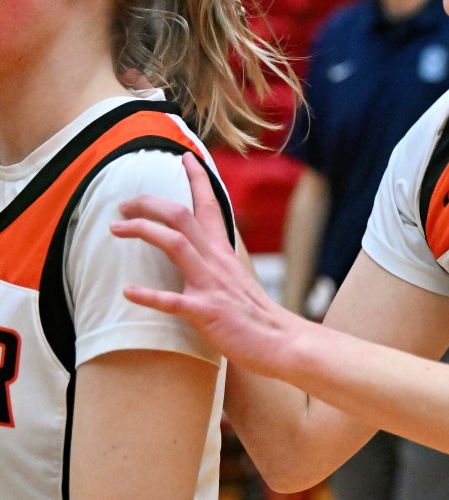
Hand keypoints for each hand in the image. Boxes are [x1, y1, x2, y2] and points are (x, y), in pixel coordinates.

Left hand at [113, 153, 305, 377]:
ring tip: (115, 228)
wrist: (281, 341)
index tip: (185, 157)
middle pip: (182, 216)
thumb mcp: (236, 281)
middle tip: (123, 202)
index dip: (197, 179)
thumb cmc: (256, 317)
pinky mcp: (206, 311)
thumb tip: (199, 259)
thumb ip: (217, 267)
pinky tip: (128, 291)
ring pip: (175, 243)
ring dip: (143, 231)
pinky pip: (172, 300)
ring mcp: (211, 285)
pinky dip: (149, 295)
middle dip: (149, 203)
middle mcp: (217, 261)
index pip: (211, 205)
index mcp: (224, 253)